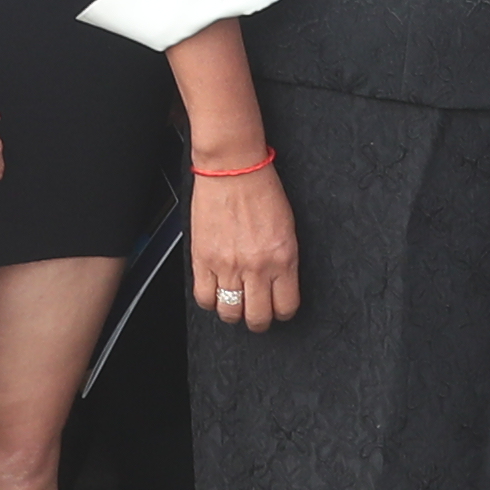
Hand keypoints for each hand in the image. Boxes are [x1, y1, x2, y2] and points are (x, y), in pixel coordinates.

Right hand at [192, 154, 297, 328]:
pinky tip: (214, 292)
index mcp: (283, 258)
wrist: (233, 168)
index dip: (281, 313)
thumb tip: (277, 284)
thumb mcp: (286, 229)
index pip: (285, 306)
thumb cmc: (261, 190)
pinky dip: (209, 301)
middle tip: (255, 314)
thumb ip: (282, 260)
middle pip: (257, 317)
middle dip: (258, 321)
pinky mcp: (203, 259)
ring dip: (232, 313)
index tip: (277, 309)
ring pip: (229, 312)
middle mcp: (257, 266)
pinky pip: (204, 297)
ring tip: (233, 304)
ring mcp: (228, 265)